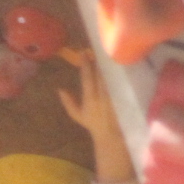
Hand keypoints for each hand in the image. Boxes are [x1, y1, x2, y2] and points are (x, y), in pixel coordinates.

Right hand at [59, 58, 132, 181]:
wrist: (111, 134)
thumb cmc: (93, 124)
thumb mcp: (77, 115)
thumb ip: (68, 102)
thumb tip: (60, 89)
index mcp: (89, 98)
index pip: (87, 77)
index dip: (85, 64)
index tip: (83, 53)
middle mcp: (102, 95)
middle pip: (100, 73)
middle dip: (98, 60)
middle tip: (96, 49)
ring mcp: (114, 95)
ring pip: (111, 75)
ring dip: (108, 64)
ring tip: (106, 53)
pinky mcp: (123, 96)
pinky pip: (120, 81)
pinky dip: (118, 72)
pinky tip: (117, 64)